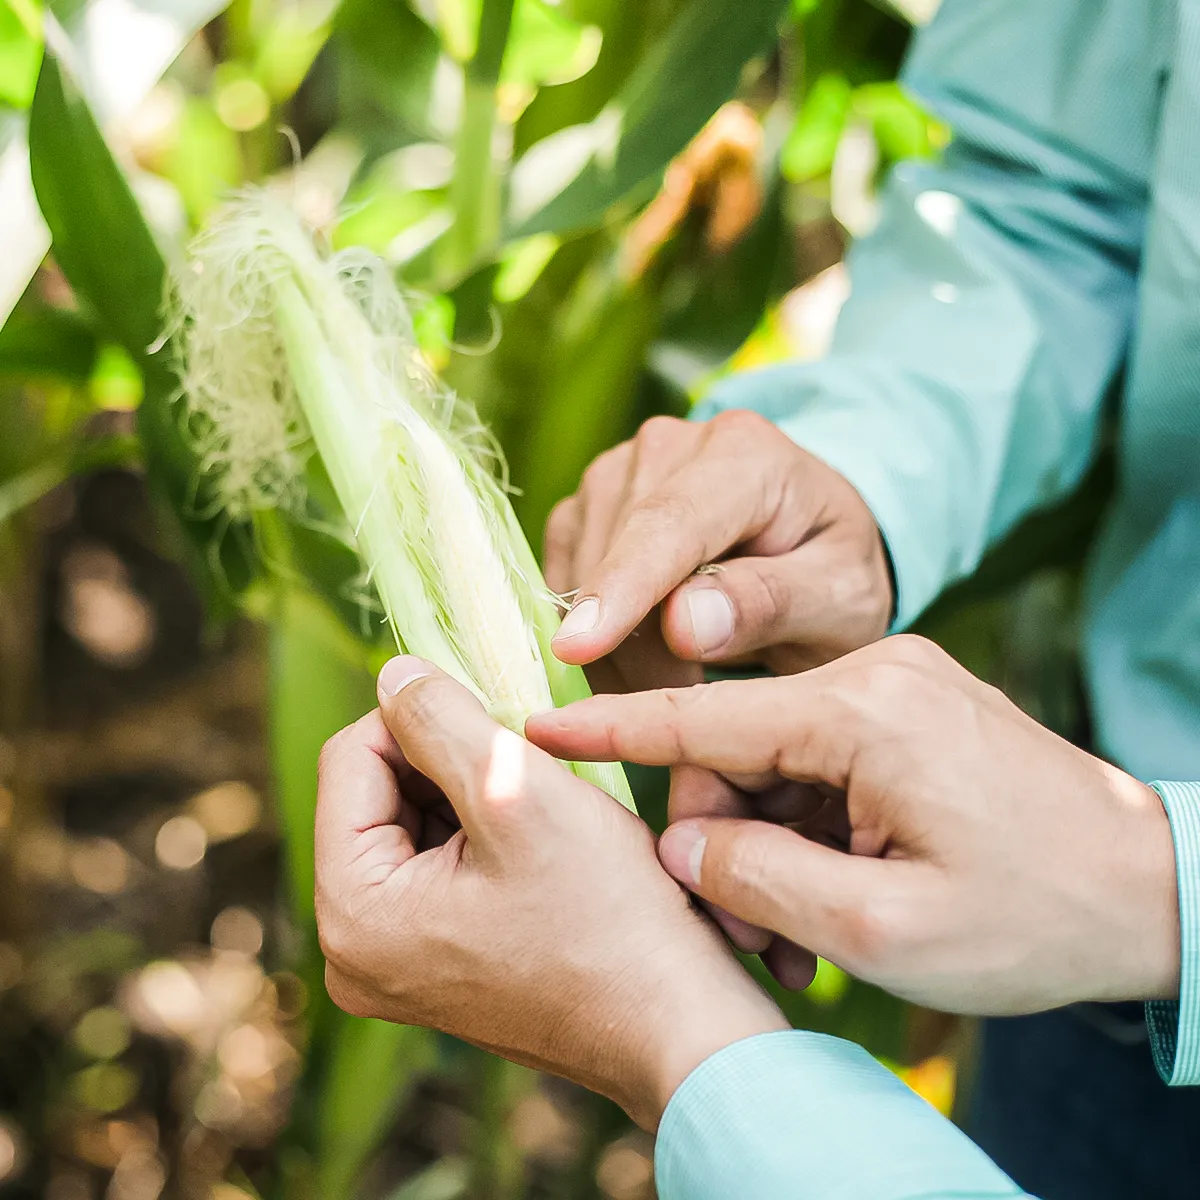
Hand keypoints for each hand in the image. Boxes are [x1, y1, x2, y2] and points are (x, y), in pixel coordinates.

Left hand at [315, 657, 786, 1129]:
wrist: (679, 1027)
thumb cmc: (610, 918)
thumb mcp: (518, 793)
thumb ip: (440, 720)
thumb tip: (394, 673)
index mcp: (353, 914)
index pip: (350, 759)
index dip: (419, 713)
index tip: (491, 704)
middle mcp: (353, 953)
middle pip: (375, 795)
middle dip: (446, 756)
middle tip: (524, 758)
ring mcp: (394, 967)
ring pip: (409, 826)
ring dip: (468, 790)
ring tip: (540, 804)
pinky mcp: (436, 970)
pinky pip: (435, 869)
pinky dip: (481, 833)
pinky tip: (539, 840)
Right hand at [527, 636, 1180, 1014]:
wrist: (1150, 889)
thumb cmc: (1031, 917)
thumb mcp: (882, 929)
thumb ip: (758, 876)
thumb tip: (680, 839)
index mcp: (864, 710)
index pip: (701, 711)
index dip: (608, 724)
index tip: (533, 723)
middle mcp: (875, 673)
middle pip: (736, 742)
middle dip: (718, 830)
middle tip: (751, 933)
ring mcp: (893, 684)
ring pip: (773, 753)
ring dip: (763, 835)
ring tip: (798, 929)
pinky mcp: (905, 706)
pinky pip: (816, 754)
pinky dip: (803, 819)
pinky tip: (827, 884)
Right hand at [544, 410, 892, 692]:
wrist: (807, 547)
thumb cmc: (830, 574)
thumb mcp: (838, 599)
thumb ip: (771, 603)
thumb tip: (681, 625)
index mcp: (744, 451)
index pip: (668, 523)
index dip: (622, 588)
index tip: (578, 648)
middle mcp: (666, 444)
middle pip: (619, 555)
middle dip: (635, 648)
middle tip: (681, 712)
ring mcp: (614, 472)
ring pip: (578, 574)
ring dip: (612, 649)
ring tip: (675, 683)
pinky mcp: (581, 509)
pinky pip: (558, 582)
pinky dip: (590, 637)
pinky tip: (639, 662)